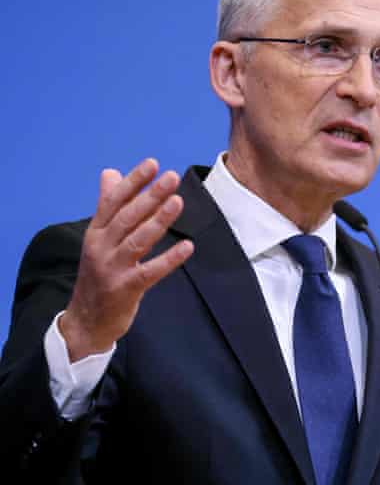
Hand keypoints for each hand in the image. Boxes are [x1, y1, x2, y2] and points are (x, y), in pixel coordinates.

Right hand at [59, 159, 194, 361]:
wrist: (86, 320)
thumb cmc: (99, 275)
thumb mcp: (99, 239)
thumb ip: (107, 206)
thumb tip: (111, 172)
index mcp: (95, 232)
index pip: (113, 201)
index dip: (133, 181)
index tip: (153, 164)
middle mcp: (101, 247)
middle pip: (127, 217)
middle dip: (150, 195)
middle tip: (172, 177)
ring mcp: (112, 269)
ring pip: (138, 240)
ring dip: (159, 220)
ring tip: (178, 202)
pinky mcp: (125, 289)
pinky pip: (151, 271)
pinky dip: (170, 259)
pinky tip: (188, 246)